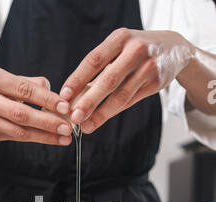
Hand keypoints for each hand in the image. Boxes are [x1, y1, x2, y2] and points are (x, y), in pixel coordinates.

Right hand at [0, 67, 71, 145]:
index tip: (65, 106)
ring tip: (64, 137)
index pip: (24, 89)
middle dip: (48, 121)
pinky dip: (36, 138)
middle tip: (68, 126)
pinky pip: (16, 137)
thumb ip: (28, 83)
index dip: (46, 99)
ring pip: (19, 130)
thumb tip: (53, 91)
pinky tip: (52, 139)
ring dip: (45, 135)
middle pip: (22, 113)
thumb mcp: (2, 77)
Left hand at [60, 28, 194, 132]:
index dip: (78, 78)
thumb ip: (98, 71)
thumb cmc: (136, 51)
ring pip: (121, 95)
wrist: (174, 49)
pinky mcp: (155, 83)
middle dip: (89, 101)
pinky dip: (113, 112)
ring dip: (100, 113)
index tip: (64, 95)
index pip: (94, 60)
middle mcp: (135, 50)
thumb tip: (73, 96)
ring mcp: (148, 67)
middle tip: (74, 117)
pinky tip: (100, 120)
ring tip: (85, 126)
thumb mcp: (118, 50)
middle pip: (108, 80)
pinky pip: (130, 101)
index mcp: (120, 38)